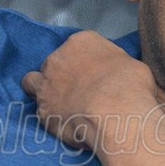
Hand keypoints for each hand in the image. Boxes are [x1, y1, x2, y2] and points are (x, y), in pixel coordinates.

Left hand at [21, 31, 156, 149]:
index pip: (78, 47)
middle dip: (62, 75)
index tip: (94, 75)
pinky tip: (63, 124)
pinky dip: (49, 116)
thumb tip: (115, 77)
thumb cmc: (130, 86)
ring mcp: (46, 83)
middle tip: (79, 92)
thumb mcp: (132, 65)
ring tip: (58, 104)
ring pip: (32, 81)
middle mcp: (58, 57)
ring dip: (42, 89)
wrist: (115, 113)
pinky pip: (40, 110)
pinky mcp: (41, 109)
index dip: (85, 62)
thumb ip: (116, 66)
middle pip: (54, 63)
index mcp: (81, 41)